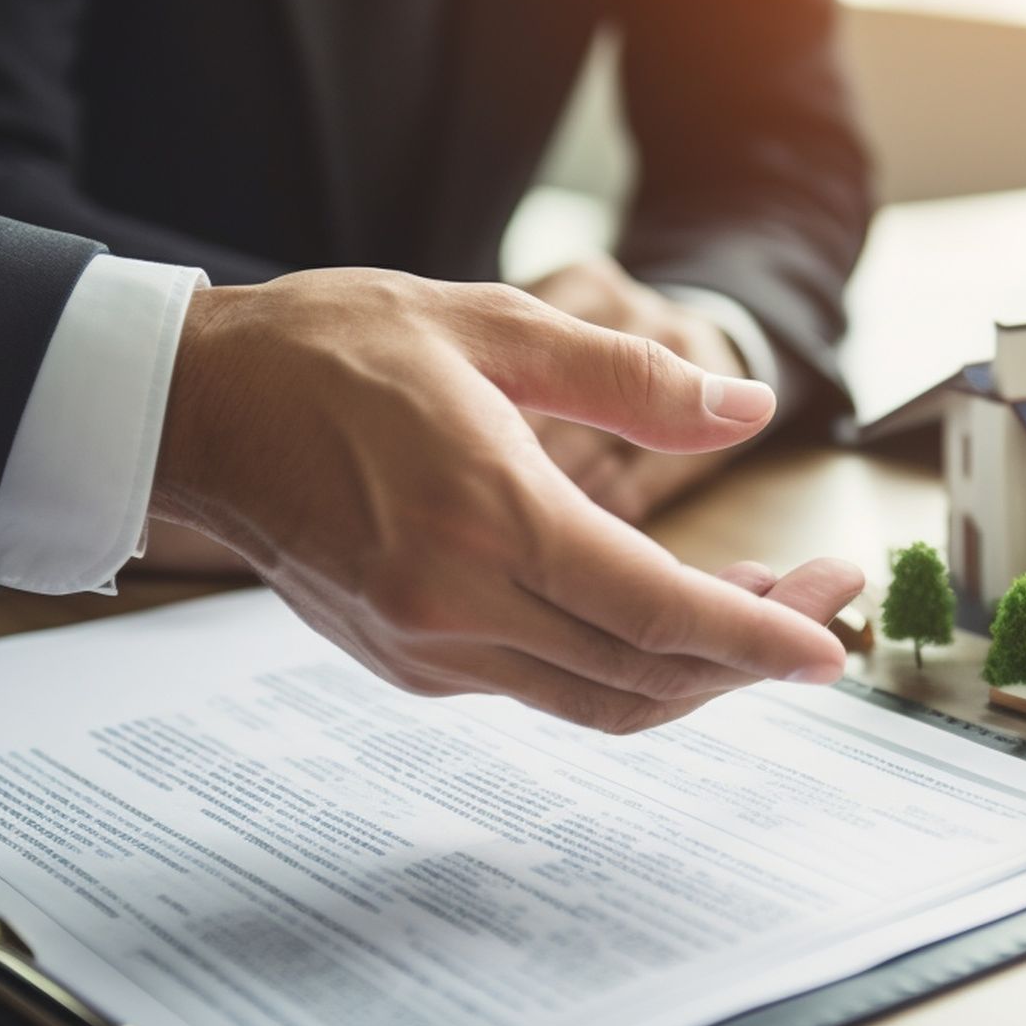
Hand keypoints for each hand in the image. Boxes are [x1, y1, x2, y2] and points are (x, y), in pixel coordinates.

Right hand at [149, 269, 861, 731]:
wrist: (191, 411)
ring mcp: (428, 649)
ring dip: (692, 669)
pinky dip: (620, 665)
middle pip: (644, 675)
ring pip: (599, 700)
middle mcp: (456, 608)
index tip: (834, 639)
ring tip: (758, 605)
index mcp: (486, 517)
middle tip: (819, 601)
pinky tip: (656, 608)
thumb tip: (747, 409)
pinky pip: (542, 688)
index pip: (659, 611)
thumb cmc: (327, 352)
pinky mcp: (409, 662)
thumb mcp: (489, 326)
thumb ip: (630, 377)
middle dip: (750, 654)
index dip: (761, 635)